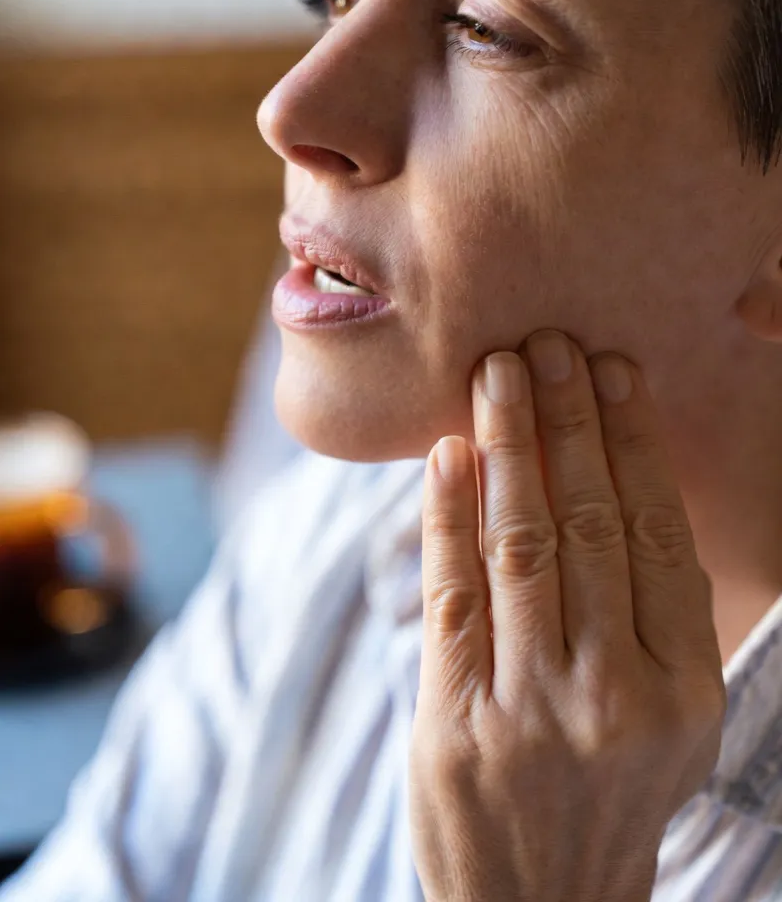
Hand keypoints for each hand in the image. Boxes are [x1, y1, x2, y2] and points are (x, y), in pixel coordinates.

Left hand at [409, 331, 725, 901]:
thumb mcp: (673, 715)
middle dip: (565, 420)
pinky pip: (452, 594)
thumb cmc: (608, 787)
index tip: (611, 369)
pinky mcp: (455, 720)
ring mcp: (530, 710)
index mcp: (682, 685)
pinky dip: (447, 515)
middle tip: (545, 344)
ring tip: (495, 373)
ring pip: (519, 543)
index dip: (631, 441)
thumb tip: (622, 476)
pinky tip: (447, 456)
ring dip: (505, 445)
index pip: (654, 531)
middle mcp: (614, 693)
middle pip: (587, 522)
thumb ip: (658, 607)